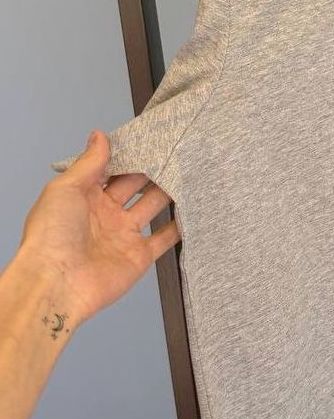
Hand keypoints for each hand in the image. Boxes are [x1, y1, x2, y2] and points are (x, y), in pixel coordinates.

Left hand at [17, 130, 180, 328]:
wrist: (58, 283)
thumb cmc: (54, 232)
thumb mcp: (66, 189)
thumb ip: (88, 163)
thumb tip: (99, 135)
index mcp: (85, 196)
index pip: (112, 170)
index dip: (129, 155)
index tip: (151, 138)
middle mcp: (106, 213)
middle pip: (135, 186)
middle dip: (153, 170)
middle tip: (177, 150)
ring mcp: (124, 235)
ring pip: (152, 207)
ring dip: (168, 193)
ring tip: (190, 171)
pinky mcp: (140, 256)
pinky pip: (163, 239)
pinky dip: (178, 227)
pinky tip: (193, 210)